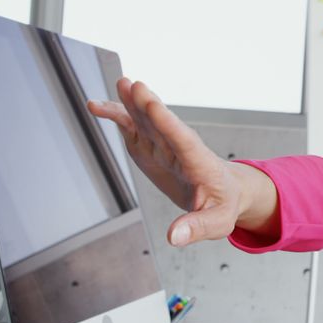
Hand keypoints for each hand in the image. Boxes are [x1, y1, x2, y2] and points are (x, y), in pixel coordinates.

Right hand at [88, 78, 272, 245]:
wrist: (224, 192)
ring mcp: (163, 145)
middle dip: (149, 106)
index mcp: (199, 163)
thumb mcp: (217, 222)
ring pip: (145, 121)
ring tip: (117, 85)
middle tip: (134, 85)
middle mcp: (179, 149)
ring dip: (131, 104)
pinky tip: (97, 107)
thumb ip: (196, 227)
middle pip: (163, 124)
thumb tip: (173, 237)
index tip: (153, 105)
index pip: (184, 141)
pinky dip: (116, 117)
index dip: (168, 123)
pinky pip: (132, 129)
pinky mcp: (150, 147)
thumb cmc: (223, 205)